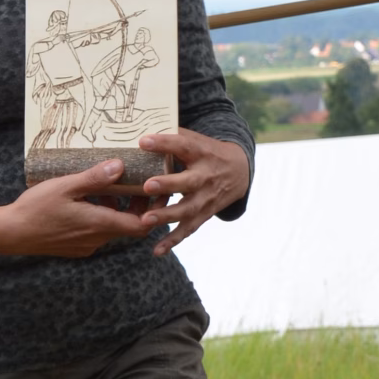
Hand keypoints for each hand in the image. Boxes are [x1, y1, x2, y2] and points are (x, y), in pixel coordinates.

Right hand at [0, 164, 165, 259]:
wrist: (11, 234)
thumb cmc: (35, 208)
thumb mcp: (65, 186)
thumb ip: (94, 178)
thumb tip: (120, 166)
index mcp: (99, 224)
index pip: (141, 225)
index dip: (154, 210)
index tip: (158, 192)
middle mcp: (97, 239)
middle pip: (129, 225)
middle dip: (136, 205)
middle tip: (137, 183)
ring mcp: (86, 246)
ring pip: (112, 227)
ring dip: (115, 209)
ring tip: (107, 186)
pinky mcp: (76, 247)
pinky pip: (98, 232)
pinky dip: (101, 216)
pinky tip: (86, 199)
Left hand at [138, 127, 251, 253]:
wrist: (239, 171)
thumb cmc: (207, 152)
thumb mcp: (197, 140)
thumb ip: (174, 136)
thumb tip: (140, 127)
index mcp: (202, 153)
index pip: (183, 146)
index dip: (164, 143)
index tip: (144, 141)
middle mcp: (206, 176)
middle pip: (188, 182)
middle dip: (168, 185)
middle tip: (147, 186)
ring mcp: (206, 198)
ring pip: (187, 210)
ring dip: (167, 216)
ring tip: (146, 220)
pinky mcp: (204, 214)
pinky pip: (188, 229)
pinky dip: (173, 241)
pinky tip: (156, 250)